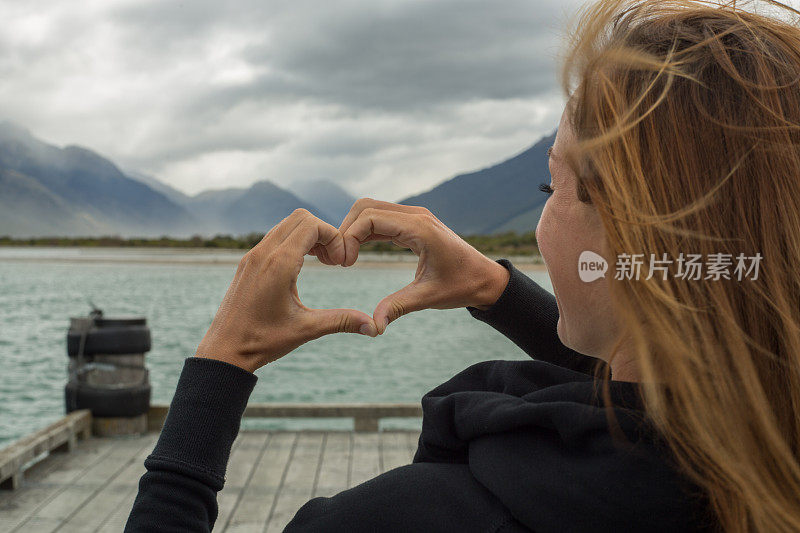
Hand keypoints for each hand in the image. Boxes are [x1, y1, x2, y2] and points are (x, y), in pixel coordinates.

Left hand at [195, 209, 378, 372]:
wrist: (224, 351)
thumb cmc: (262, 341)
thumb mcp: (306, 330)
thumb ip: (342, 321)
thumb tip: (374, 327)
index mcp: (279, 264)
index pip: (312, 225)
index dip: (334, 237)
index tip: (342, 263)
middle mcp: (263, 253)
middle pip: (300, 217)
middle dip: (323, 232)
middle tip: (334, 260)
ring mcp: (252, 256)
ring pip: (286, 224)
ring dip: (308, 236)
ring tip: (322, 262)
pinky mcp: (247, 262)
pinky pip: (274, 237)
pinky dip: (293, 242)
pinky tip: (302, 267)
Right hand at [337, 198, 510, 334]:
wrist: (485, 279)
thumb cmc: (462, 286)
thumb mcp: (429, 297)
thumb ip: (398, 307)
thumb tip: (374, 326)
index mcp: (420, 228)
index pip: (370, 217)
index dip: (349, 237)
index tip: (344, 264)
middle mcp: (416, 215)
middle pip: (365, 207)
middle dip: (346, 230)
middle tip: (340, 262)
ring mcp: (414, 217)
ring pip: (371, 210)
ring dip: (353, 230)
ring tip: (345, 259)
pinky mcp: (412, 224)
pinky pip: (381, 220)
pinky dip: (364, 232)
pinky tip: (355, 254)